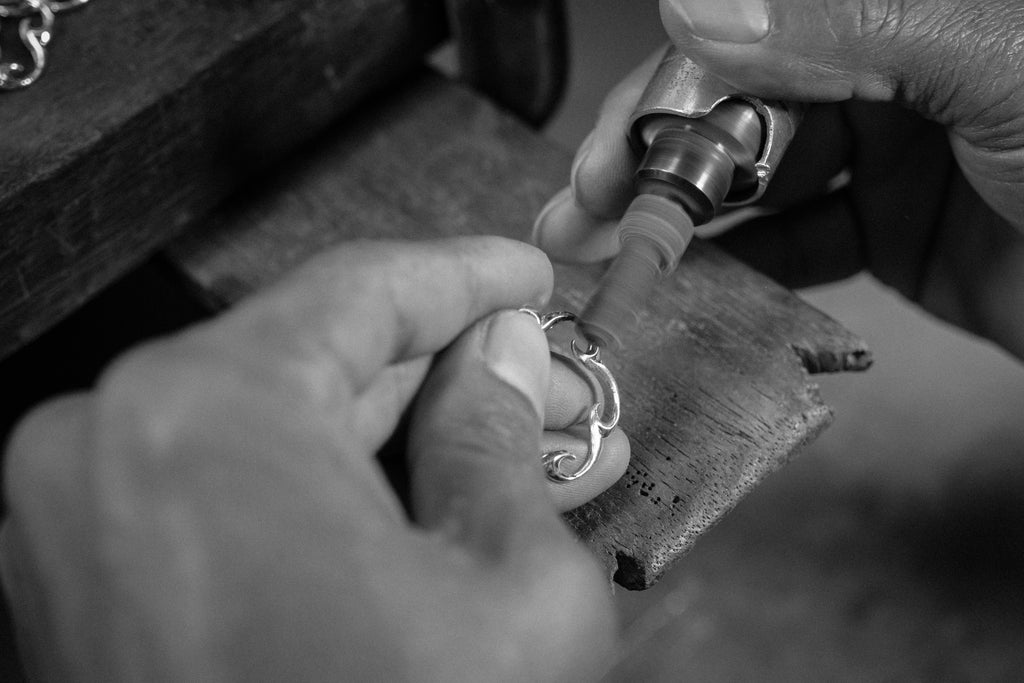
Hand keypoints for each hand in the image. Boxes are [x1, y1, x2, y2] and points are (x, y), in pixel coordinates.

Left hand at [0, 237, 623, 680]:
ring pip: (268, 426)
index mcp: (205, 413)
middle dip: (442, 366)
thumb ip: (502, 442)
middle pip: (314, 359)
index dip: (467, 276)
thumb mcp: (508, 589)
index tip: (524, 279)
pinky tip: (411, 508)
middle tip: (537, 377)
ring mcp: (75, 519)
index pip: (363, 290)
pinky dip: (319, 487)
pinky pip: (221, 489)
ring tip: (499, 447)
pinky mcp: (81, 584)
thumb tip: (505, 362)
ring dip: (389, 433)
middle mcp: (111, 445)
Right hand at [534, 0, 1023, 359]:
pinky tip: (698, 281)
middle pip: (739, 107)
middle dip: (653, 160)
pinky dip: (746, 264)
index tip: (617, 152)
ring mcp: (894, 151)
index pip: (753, 33)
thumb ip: (843, 22)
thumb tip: (696, 3)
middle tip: (582, 209)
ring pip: (758, 177)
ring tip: (608, 250)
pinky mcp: (901, 231)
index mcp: (910, 8)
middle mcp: (892, 67)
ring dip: (682, 217)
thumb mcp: (993, 62)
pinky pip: (803, 242)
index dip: (672, 93)